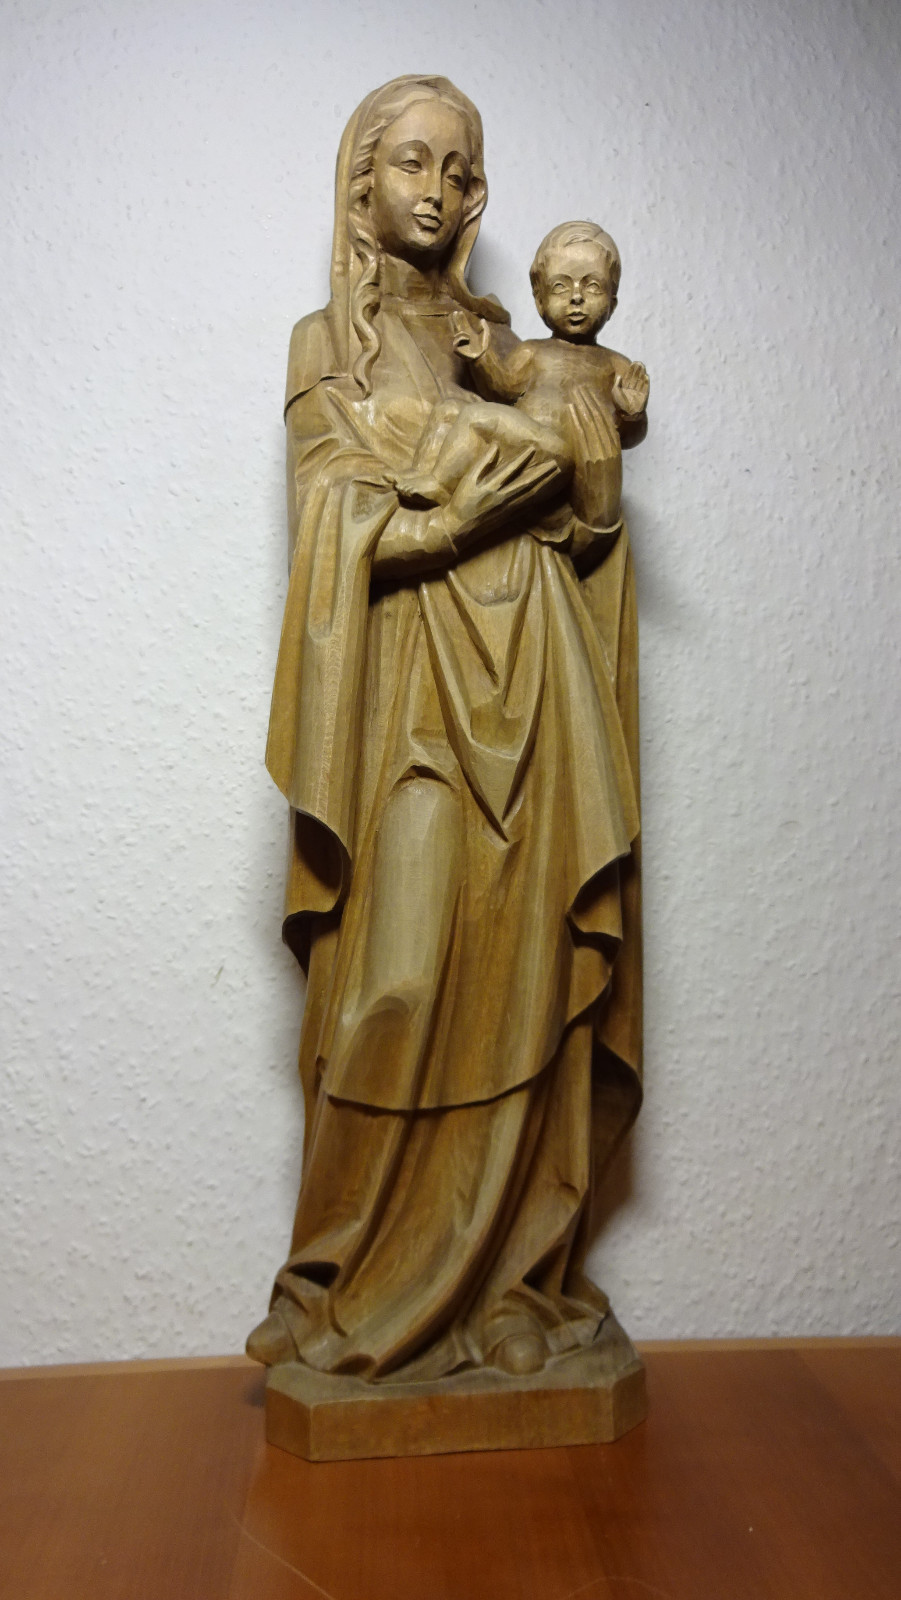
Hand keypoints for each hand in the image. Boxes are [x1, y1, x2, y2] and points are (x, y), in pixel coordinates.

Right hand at [437, 440, 560, 546]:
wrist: (459, 528)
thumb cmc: (461, 502)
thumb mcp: (467, 480)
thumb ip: (482, 463)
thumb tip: (495, 446)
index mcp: (492, 487)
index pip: (511, 469)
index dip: (522, 458)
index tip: (533, 448)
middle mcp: (503, 498)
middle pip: (527, 483)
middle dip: (542, 473)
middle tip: (556, 464)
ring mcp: (508, 508)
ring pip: (530, 494)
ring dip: (544, 484)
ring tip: (555, 475)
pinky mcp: (509, 516)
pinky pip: (527, 505)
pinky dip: (537, 498)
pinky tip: (544, 492)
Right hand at [450, 310, 489, 360]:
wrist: (481, 356)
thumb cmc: (483, 347)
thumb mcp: (486, 335)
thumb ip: (485, 327)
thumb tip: (482, 319)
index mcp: (469, 332)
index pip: (463, 323)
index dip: (461, 318)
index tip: (459, 312)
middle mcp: (464, 336)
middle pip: (457, 326)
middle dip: (455, 319)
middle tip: (454, 312)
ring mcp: (460, 342)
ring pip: (456, 333)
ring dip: (461, 332)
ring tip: (468, 337)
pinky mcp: (457, 348)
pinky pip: (456, 340)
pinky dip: (461, 338)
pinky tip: (467, 339)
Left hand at [612, 362, 649, 417]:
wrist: (626, 414)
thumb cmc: (619, 404)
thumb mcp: (615, 393)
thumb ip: (617, 384)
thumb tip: (619, 376)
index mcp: (625, 389)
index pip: (629, 377)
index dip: (631, 370)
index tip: (633, 363)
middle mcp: (632, 390)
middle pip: (635, 378)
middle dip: (637, 370)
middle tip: (639, 363)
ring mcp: (638, 393)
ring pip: (640, 381)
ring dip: (642, 374)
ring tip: (643, 367)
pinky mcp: (643, 396)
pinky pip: (645, 388)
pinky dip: (646, 383)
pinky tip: (647, 376)